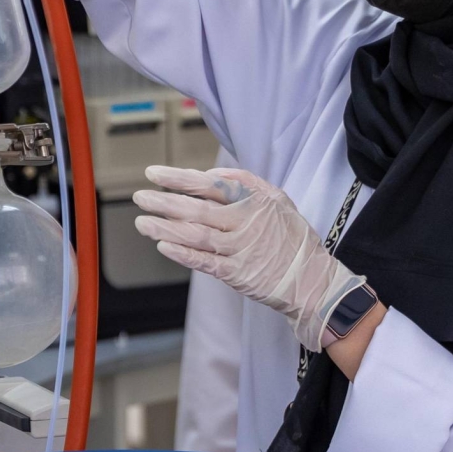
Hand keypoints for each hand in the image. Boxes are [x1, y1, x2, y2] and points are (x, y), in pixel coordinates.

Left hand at [134, 166, 368, 352]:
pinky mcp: (237, 275)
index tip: (153, 174)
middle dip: (163, 202)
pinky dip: (182, 254)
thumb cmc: (292, 237)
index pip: (209, 184)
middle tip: (138, 197)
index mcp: (252, 201)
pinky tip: (162, 246)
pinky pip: (205, 263)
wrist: (313, 279)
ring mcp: (240, 250)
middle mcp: (244, 223)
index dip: (178, 178)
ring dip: (165, 229)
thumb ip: (245, 182)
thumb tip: (211, 173)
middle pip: (196, 210)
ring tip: (141, 222)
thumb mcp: (277, 199)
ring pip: (196, 236)